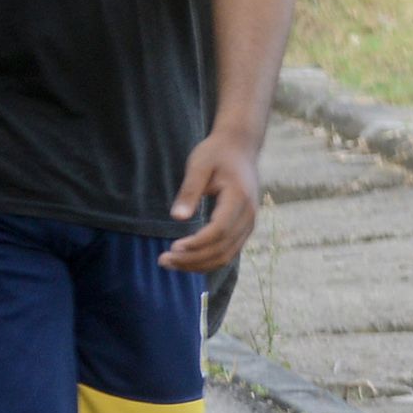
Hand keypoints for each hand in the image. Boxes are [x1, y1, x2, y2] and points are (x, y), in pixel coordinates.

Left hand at [161, 125, 264, 272]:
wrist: (240, 148)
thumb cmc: (216, 154)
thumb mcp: (198, 166)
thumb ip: (189, 191)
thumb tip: (177, 217)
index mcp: (239, 198)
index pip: (220, 230)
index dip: (197, 244)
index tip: (172, 248)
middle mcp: (249, 215)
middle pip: (223, 248)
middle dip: (192, 259)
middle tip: (162, 260)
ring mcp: (249, 223)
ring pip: (227, 255)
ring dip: (199, 264)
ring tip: (169, 263)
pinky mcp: (244, 227)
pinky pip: (228, 251)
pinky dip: (207, 260)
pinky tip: (185, 260)